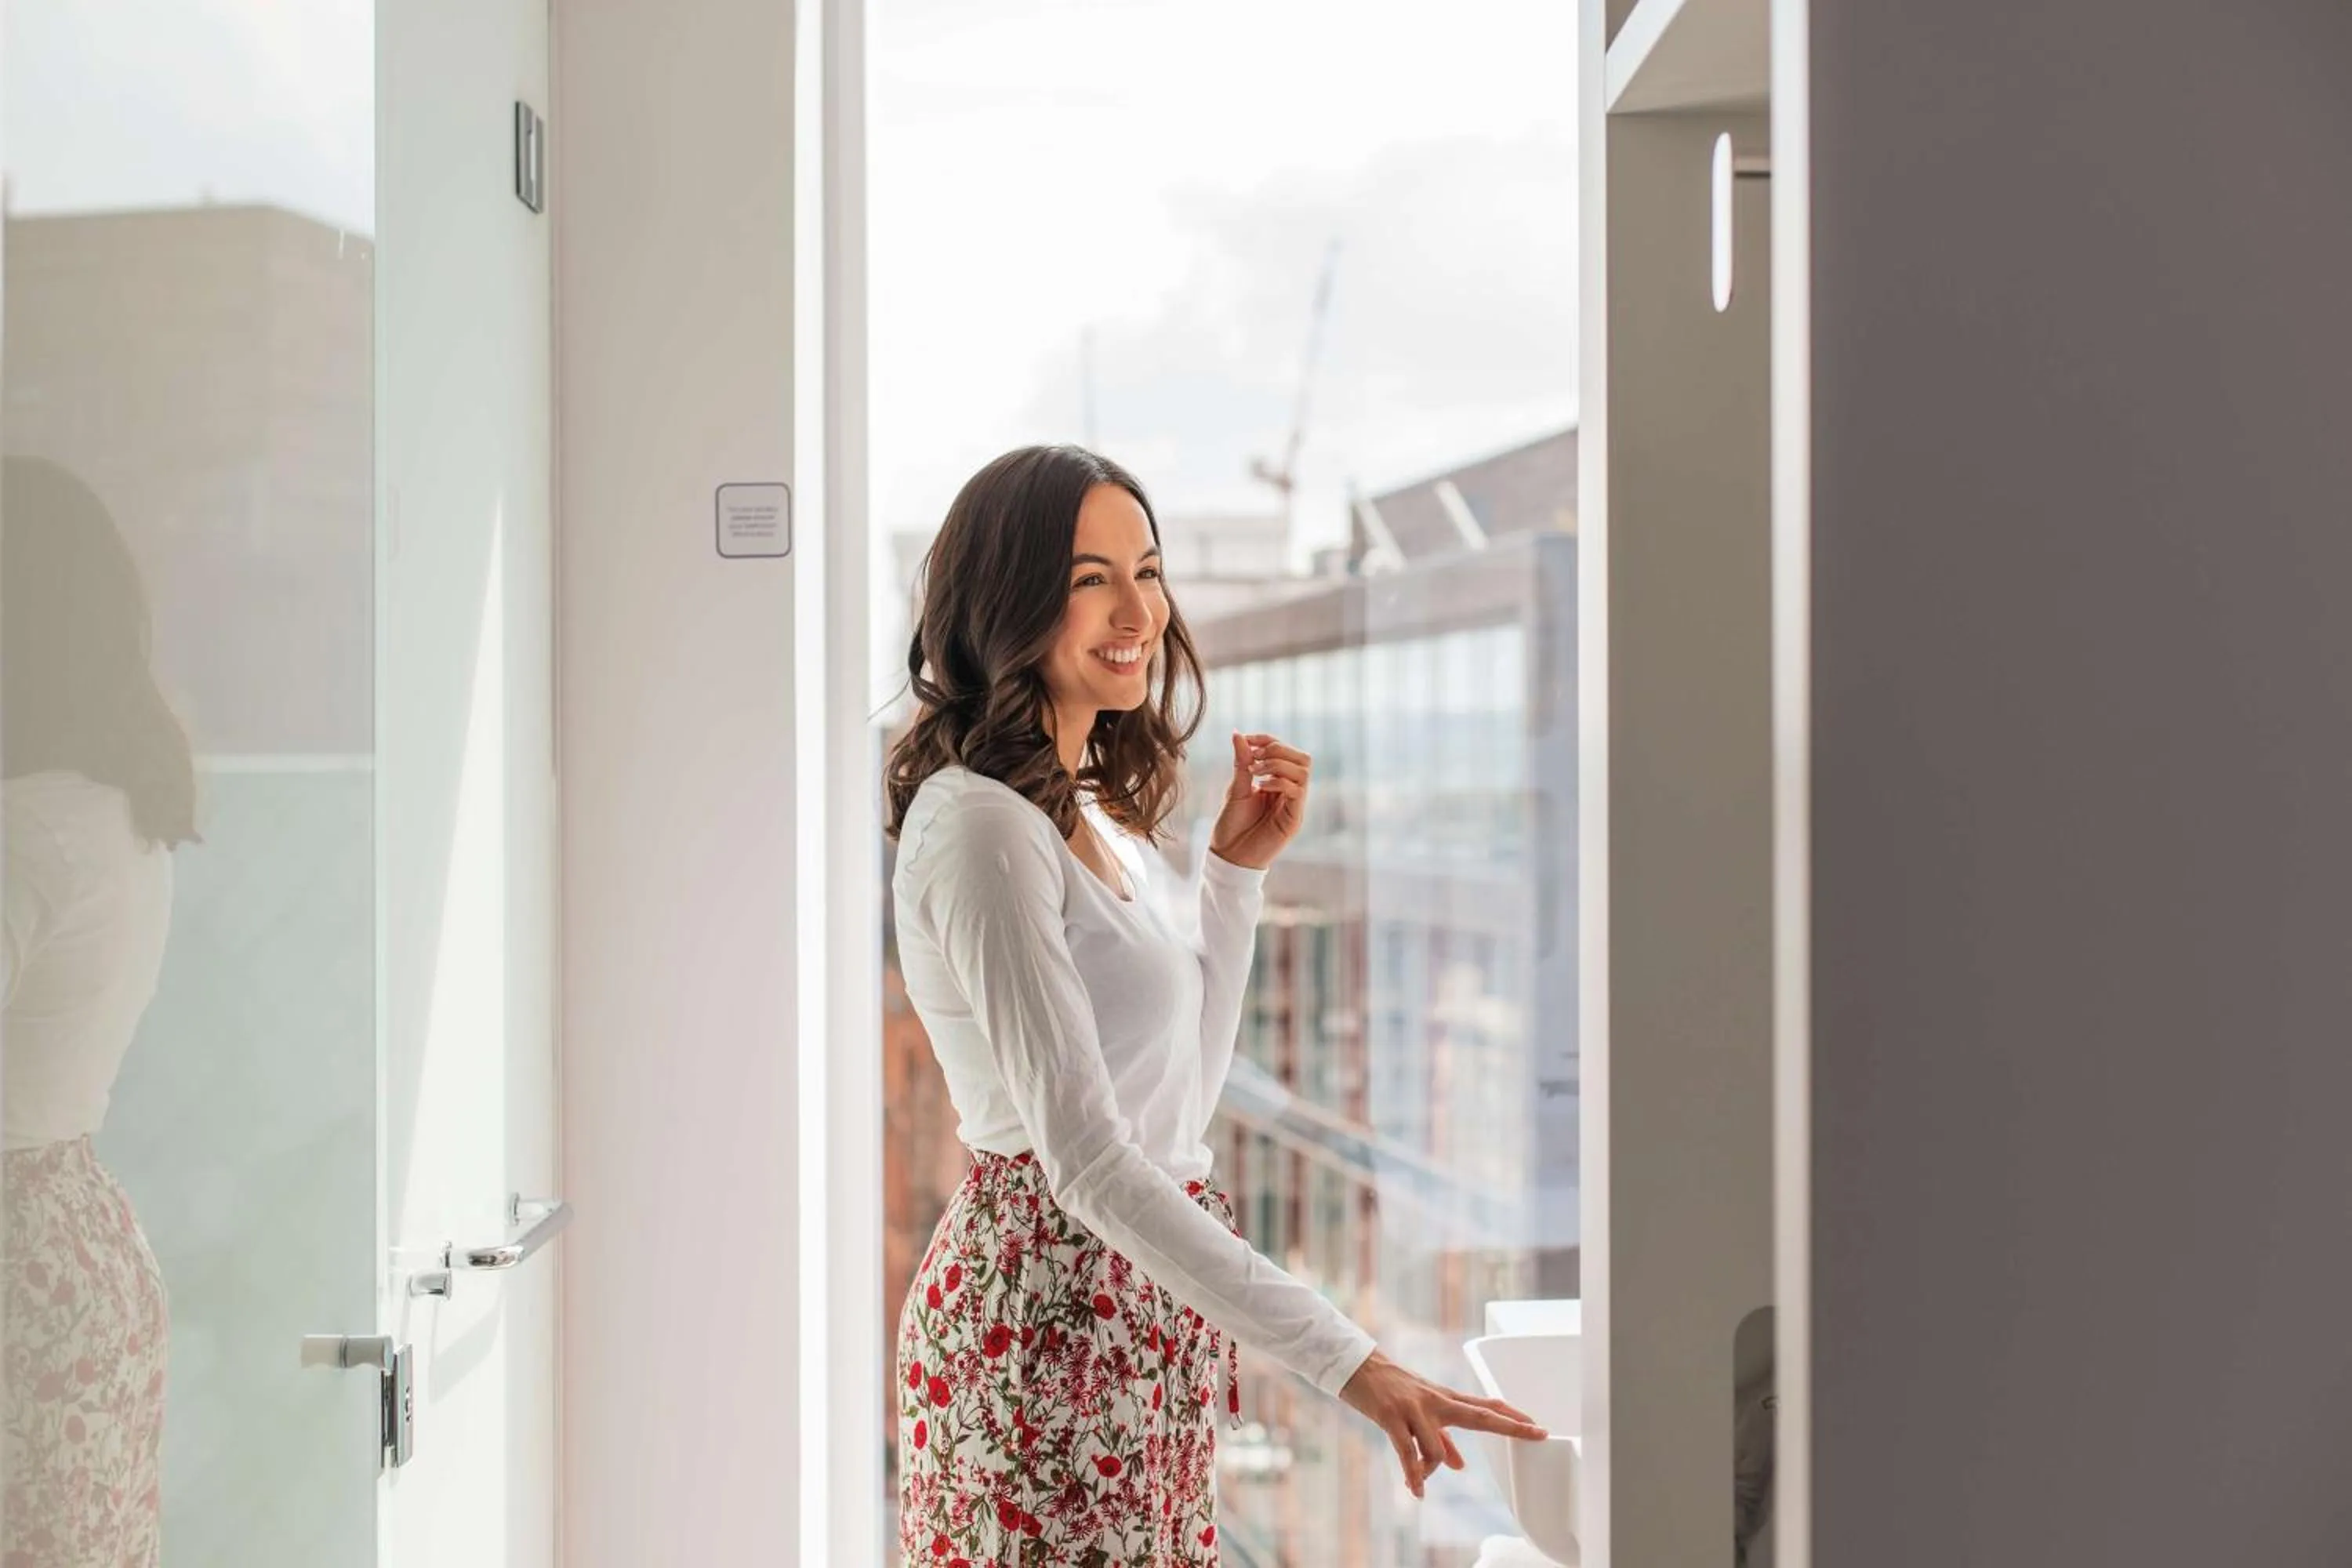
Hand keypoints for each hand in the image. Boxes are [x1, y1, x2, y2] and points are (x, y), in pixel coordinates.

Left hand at [1208, 732, 1309, 871]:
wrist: (1229, 856)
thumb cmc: (1232, 825)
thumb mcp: (1236, 788)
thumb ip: (1242, 762)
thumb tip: (1238, 733)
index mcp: (1277, 782)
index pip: (1285, 751)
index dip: (1269, 740)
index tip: (1247, 739)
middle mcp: (1289, 792)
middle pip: (1303, 758)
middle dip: (1279, 749)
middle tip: (1255, 758)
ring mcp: (1293, 805)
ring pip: (1304, 771)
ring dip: (1278, 764)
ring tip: (1255, 772)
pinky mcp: (1294, 819)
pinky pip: (1298, 791)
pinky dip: (1280, 782)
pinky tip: (1261, 786)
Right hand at [1339, 1349, 1548, 1498]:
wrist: (1357, 1365)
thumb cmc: (1390, 1388)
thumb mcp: (1420, 1410)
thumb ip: (1442, 1438)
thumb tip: (1460, 1466)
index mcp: (1444, 1399)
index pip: (1485, 1407)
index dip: (1512, 1416)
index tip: (1537, 1425)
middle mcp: (1436, 1401)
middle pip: (1480, 1415)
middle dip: (1510, 1426)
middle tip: (1537, 1433)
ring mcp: (1415, 1408)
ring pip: (1437, 1449)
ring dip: (1429, 1471)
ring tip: (1417, 1481)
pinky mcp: (1392, 1416)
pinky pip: (1408, 1453)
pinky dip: (1414, 1475)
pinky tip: (1416, 1490)